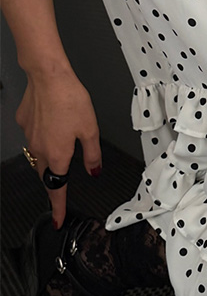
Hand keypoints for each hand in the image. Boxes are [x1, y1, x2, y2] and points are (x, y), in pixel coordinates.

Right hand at [16, 67, 102, 228]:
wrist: (48, 76)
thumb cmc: (70, 99)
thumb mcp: (91, 130)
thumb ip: (93, 154)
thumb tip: (94, 170)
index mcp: (57, 155)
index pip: (57, 190)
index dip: (58, 208)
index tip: (58, 219)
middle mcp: (40, 149)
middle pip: (46, 175)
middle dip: (54, 183)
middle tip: (61, 190)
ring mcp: (29, 136)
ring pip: (38, 156)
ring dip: (49, 159)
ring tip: (61, 149)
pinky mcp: (24, 122)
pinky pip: (33, 136)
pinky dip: (42, 136)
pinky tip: (52, 123)